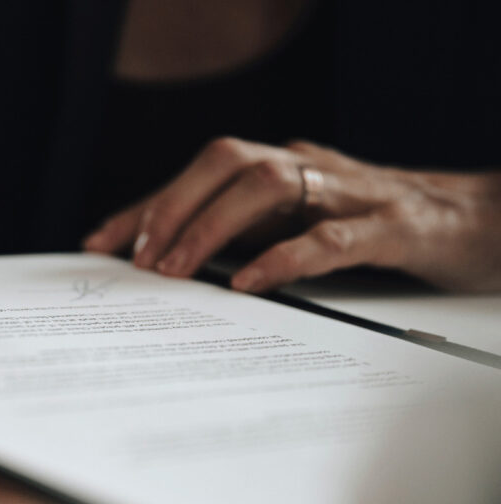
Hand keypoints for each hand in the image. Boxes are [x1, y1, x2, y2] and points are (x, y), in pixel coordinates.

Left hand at [84, 137, 500, 291]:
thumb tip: (171, 264)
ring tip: (177, 269)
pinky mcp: (394, 227)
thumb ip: (246, 238)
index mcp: (282, 169)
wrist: (482, 222)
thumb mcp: (299, 227)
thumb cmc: (375, 226)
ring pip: (268, 185)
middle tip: (140, 259)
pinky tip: (249, 285)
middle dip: (173, 205)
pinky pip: (332, 237)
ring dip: (212, 226)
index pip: (198, 175)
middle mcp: (309, 169)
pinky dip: (285, 258)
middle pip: (225, 159)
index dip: (146, 206)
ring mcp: (351, 192)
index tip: (99, 243)